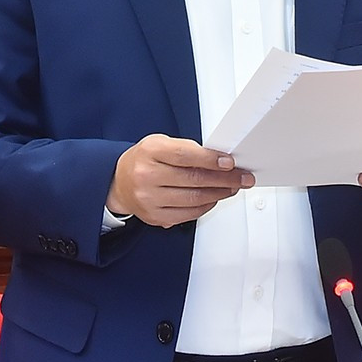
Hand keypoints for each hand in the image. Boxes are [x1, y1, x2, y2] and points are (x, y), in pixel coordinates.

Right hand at [106, 134, 251, 226]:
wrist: (119, 182)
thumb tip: (219, 159)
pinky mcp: (155, 217)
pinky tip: (215, 198)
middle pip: (194, 179)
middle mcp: (147, 177)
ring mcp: (150, 199)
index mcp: (150, 153)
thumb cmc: (144, 160)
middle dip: (225, 178)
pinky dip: (207, 206)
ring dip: (220, 193)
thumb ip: (187, 149)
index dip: (211, 160)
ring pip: (195, 199)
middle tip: (242, 177)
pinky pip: (189, 214)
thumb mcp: (160, 144)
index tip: (230, 162)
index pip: (185, 156)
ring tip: (233, 187)